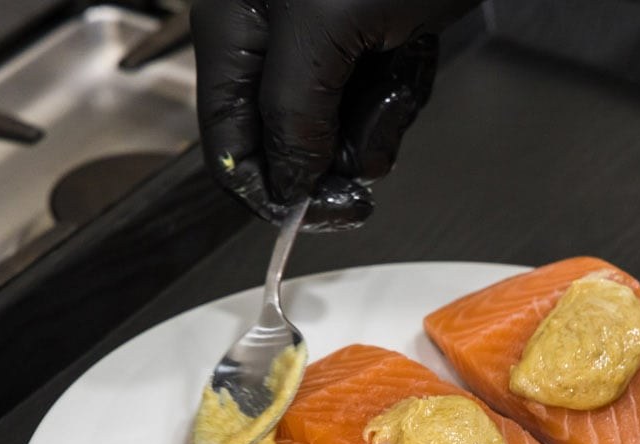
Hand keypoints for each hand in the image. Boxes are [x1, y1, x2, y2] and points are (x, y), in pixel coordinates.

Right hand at [190, 0, 478, 230]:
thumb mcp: (324, 30)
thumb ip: (293, 113)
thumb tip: (288, 181)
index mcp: (235, 28)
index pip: (227, 142)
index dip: (264, 190)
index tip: (306, 219)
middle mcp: (271, 36)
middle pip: (287, 139)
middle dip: (336, 152)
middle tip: (369, 159)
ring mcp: (323, 36)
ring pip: (341, 122)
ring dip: (379, 115)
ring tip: (397, 67)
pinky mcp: (370, 32)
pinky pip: (380, 91)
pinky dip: (403, 86)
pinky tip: (412, 52)